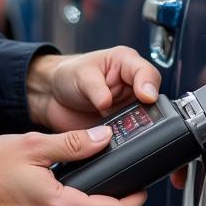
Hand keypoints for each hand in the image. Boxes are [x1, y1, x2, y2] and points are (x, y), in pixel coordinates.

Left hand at [27, 48, 160, 132]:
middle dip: (147, 111)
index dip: (149, 85)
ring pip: (145, 122)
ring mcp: (128, 109)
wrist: (52, 96)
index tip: (145, 97)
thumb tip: (107, 102)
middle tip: (136, 118)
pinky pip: (130, 137)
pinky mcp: (121, 128)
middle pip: (153, 100)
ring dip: (136, 128)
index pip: (147, 73)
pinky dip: (125, 141)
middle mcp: (131, 87)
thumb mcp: (81, 74)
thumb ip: (95, 88)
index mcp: (126, 64)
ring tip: (121, 129)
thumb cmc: (69, 75)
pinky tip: (115, 141)